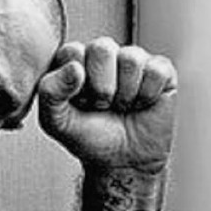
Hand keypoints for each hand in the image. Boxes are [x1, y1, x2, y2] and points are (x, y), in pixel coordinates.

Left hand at [38, 38, 176, 174]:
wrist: (121, 161)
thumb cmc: (88, 138)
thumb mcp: (56, 123)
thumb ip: (50, 94)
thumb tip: (74, 67)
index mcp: (76, 61)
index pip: (73, 51)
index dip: (75, 83)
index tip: (78, 103)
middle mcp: (105, 55)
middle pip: (102, 48)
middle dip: (100, 88)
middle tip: (102, 106)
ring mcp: (134, 59)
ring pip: (131, 59)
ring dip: (124, 95)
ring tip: (121, 107)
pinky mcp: (160, 70)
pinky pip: (156, 71)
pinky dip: (146, 96)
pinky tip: (141, 105)